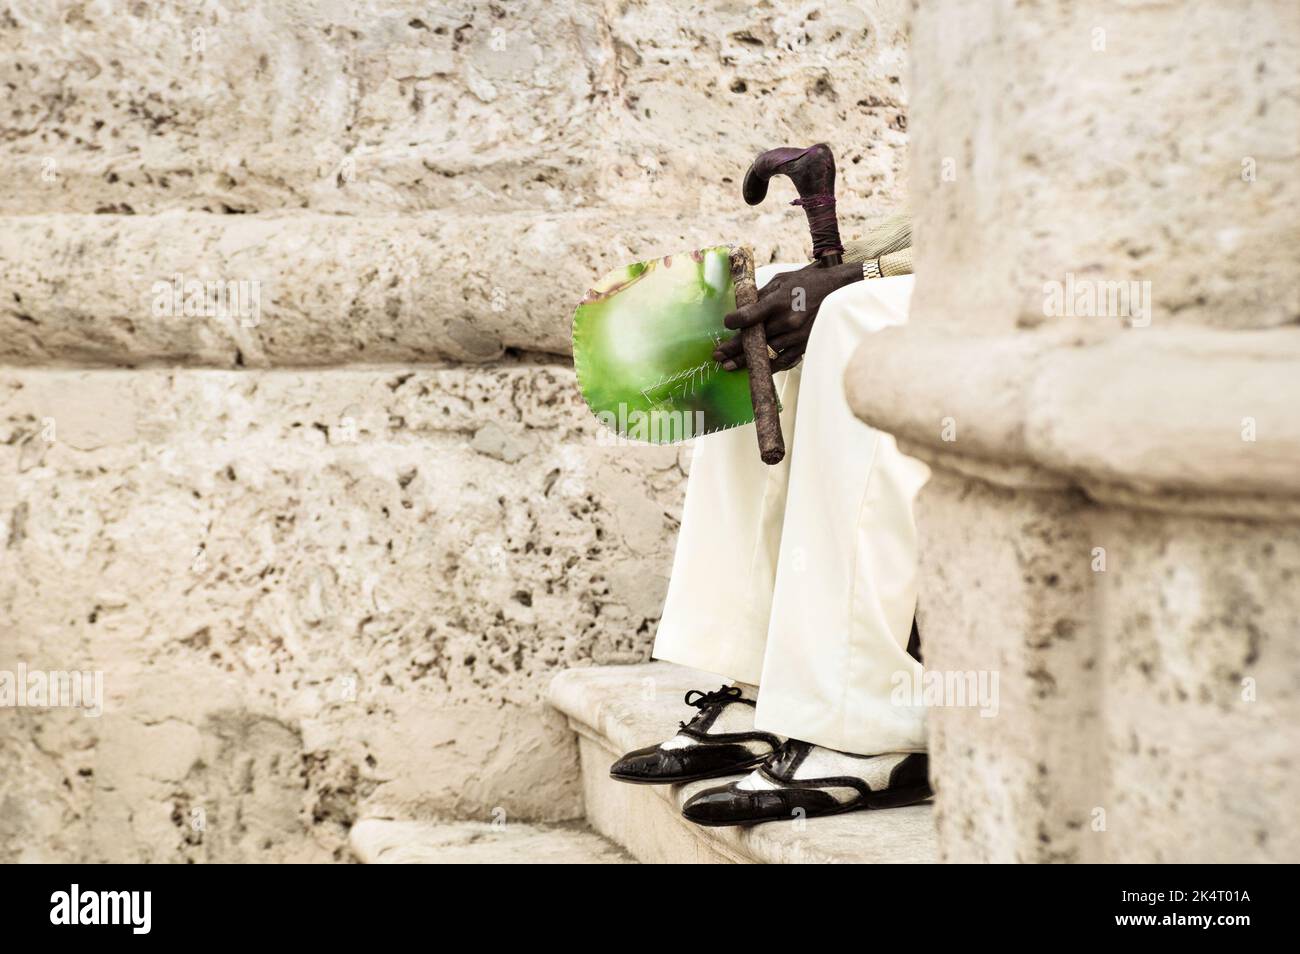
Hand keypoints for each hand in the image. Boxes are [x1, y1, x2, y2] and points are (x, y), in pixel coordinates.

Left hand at [713, 261, 861, 371]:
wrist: (838, 290)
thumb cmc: (807, 282)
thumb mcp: (781, 280)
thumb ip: (760, 295)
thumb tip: (741, 308)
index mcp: (779, 301)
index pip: (750, 315)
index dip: (734, 321)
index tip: (726, 324)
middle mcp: (787, 320)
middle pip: (755, 339)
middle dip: (733, 349)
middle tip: (718, 356)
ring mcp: (797, 336)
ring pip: (767, 353)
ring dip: (746, 361)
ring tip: (729, 366)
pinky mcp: (804, 345)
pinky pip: (783, 361)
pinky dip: (768, 367)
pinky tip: (755, 370)